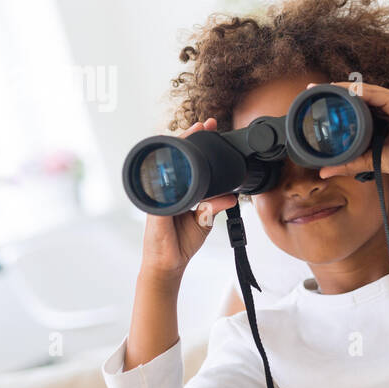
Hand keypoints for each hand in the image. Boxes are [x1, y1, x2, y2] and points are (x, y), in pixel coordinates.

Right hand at [138, 118, 237, 280]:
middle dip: (188, 137)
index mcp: (179, 189)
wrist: (170, 263)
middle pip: (175, 157)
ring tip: (192, 133)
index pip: (187, 161)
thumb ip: (215, 206)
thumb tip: (233, 196)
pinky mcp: (154, 207)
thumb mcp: (204, 220)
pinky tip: (175, 161)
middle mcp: (166, 189)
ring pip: (167, 166)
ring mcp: (158, 196)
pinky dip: (168, 175)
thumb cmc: (182, 241)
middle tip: (203, 123)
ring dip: (179, 148)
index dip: (196, 144)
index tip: (209, 128)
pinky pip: (163, 189)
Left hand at [315, 82, 388, 187]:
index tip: (318, 102)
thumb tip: (325, 171)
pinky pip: (374, 93)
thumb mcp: (372, 160)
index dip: (339, 102)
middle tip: (312, 91)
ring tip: (322, 89)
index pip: (359, 104)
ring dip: (342, 88)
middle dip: (336, 91)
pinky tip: (341, 91)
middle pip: (359, 94)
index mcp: (387, 116)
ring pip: (364, 90)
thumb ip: (350, 162)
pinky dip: (357, 91)